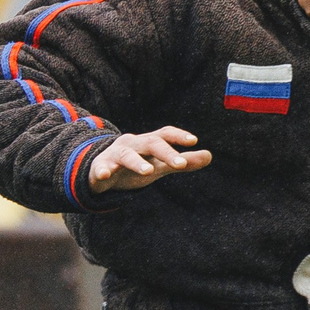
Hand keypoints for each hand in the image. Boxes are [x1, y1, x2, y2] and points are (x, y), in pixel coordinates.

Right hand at [88, 126, 212, 191]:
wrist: (101, 172)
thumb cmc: (136, 166)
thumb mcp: (160, 165)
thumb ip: (183, 162)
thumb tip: (209, 156)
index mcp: (148, 142)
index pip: (165, 134)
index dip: (178, 136)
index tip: (193, 141)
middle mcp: (133, 144)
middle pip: (150, 142)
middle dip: (165, 152)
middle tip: (180, 164)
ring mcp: (115, 155)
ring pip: (126, 155)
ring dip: (137, 162)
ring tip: (148, 171)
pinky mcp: (100, 167)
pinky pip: (101, 168)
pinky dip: (102, 170)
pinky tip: (105, 175)